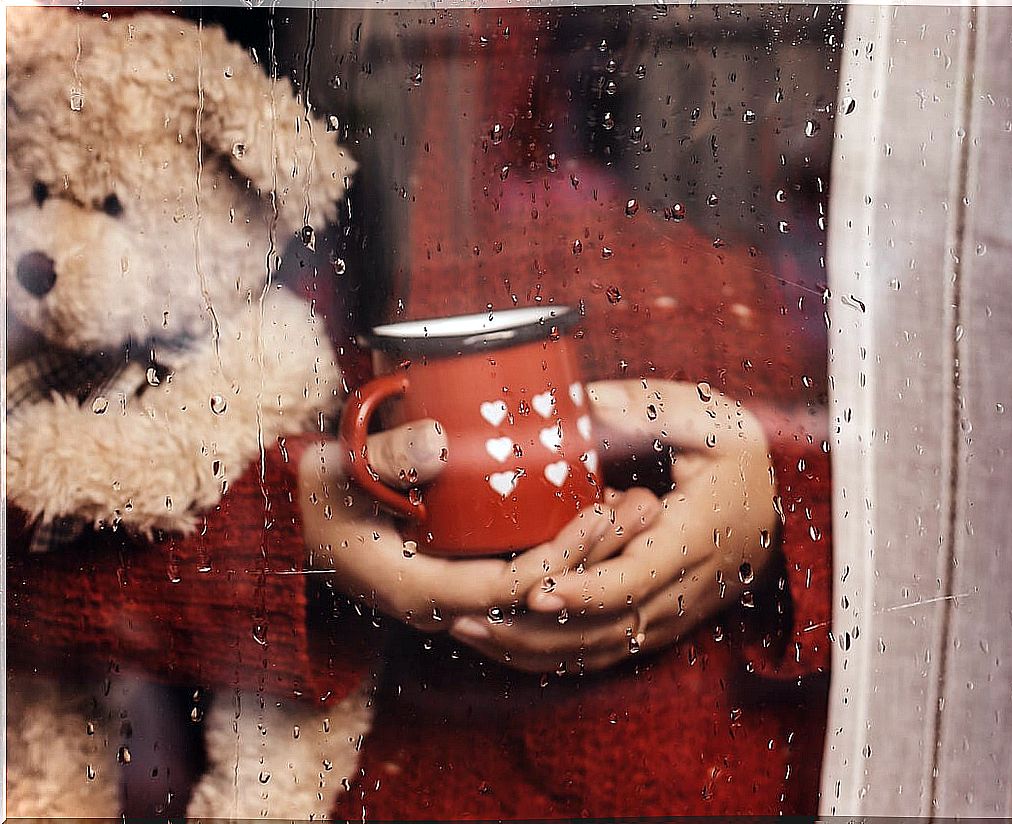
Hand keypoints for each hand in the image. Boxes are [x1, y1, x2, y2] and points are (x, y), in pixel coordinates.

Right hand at [298, 420, 660, 645]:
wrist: (291, 521)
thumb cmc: (313, 495)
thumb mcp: (337, 470)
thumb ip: (385, 457)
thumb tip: (437, 443)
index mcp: (417, 589)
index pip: (508, 587)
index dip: (559, 557)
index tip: (600, 513)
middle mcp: (443, 605)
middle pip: (538, 594)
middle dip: (595, 555)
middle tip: (643, 505)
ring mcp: (455, 596)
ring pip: (539, 590)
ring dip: (591, 556)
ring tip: (638, 508)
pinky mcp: (462, 578)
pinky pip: (526, 577)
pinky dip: (566, 553)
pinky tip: (599, 517)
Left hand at [451, 380, 776, 669]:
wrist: (774, 508)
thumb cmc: (738, 459)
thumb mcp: (708, 420)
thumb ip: (647, 408)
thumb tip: (580, 400)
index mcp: (693, 540)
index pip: (635, 580)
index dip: (584, 590)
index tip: (534, 588)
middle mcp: (681, 590)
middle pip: (603, 630)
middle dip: (534, 631)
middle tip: (468, 616)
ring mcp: (669, 615)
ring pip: (598, 650)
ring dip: (532, 649)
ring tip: (468, 630)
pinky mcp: (657, 624)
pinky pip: (603, 652)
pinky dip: (552, 656)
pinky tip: (504, 643)